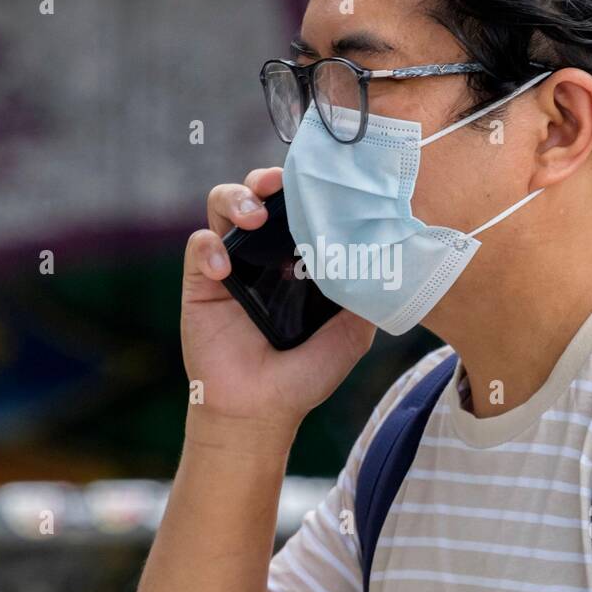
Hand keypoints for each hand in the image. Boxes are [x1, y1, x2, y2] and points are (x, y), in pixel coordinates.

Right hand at [181, 167, 374, 431]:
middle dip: (265, 180)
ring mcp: (232, 265)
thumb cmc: (305, 376)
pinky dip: (208, 247)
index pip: (298, 208)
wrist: (261, 411)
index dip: (303, 189)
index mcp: (298, 260)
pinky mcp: (201, 282)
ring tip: (253, 216)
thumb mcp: (351, 335)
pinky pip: (198, 246)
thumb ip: (367, 295)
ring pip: (222, 206)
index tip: (317, 182)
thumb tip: (392, 259)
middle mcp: (264, 255)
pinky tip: (223, 267)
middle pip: (257, 194)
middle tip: (277, 185)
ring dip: (235, 199)